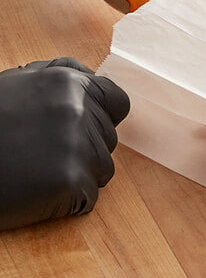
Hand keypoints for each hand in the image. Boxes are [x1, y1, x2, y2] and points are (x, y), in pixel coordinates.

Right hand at [0, 57, 129, 229]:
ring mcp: (76, 146)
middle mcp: (78, 110)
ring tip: (37, 170)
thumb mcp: (17, 83)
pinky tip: (35, 191)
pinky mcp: (70, 182)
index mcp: (68, 83)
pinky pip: (88, 198)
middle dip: (84, 147)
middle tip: (41, 151)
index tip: (82, 128)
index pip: (117, 102)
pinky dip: (67, 200)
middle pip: (108, 139)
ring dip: (78, 174)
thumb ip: (61, 77)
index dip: (102, 118)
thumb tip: (95, 79)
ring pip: (103, 169)